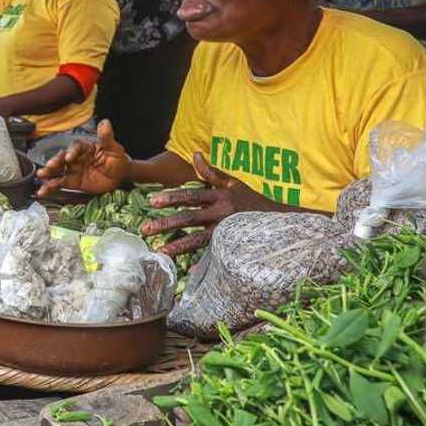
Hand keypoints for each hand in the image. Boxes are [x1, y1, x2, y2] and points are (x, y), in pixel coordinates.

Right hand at [36, 120, 129, 196]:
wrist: (120, 177)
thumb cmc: (117, 160)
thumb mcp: (114, 149)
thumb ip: (106, 137)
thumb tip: (105, 122)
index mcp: (85, 147)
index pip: (75, 147)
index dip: (72, 152)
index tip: (69, 157)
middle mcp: (76, 157)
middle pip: (62, 158)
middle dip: (54, 162)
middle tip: (48, 167)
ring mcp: (73, 170)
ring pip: (58, 171)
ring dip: (49, 174)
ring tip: (41, 177)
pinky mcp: (72, 182)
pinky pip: (60, 184)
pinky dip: (50, 187)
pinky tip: (43, 191)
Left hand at [138, 152, 267, 255]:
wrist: (280, 219)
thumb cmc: (252, 200)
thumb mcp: (233, 183)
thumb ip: (211, 172)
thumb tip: (195, 154)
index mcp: (220, 196)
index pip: (191, 196)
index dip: (172, 198)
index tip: (152, 201)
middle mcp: (222, 213)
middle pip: (189, 218)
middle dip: (166, 224)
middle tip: (145, 229)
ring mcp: (227, 231)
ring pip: (199, 239)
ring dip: (179, 245)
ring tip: (161, 251)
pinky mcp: (232, 245)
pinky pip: (216, 255)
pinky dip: (205, 264)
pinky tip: (190, 271)